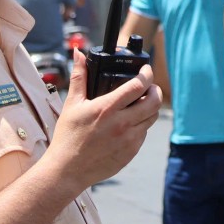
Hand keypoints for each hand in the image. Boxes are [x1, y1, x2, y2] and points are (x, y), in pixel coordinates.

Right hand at [48, 49, 161, 189]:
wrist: (68, 170)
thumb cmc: (68, 137)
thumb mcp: (72, 104)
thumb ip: (79, 76)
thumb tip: (78, 54)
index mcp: (107, 108)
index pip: (138, 85)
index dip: (146, 74)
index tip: (145, 70)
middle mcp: (122, 124)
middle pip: (154, 102)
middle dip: (155, 90)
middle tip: (149, 87)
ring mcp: (129, 140)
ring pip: (152, 118)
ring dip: (150, 107)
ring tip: (140, 104)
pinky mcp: (131, 152)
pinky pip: (143, 134)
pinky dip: (141, 125)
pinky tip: (129, 123)